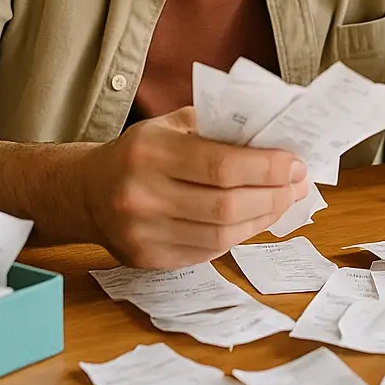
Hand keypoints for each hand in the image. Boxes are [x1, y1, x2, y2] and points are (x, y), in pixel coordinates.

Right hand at [82, 107, 308, 268]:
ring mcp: (142, 232)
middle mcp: (142, 194)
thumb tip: (275, 138)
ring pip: (221, 236)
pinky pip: (206, 253)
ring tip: (282, 202)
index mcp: (150, 152)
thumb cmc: (140, 152)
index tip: (295, 164)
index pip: (222, 165)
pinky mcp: (147, 259)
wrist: (87, 191)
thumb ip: (217, 128)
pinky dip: (237, 236)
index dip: (267, 168)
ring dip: (262, 219)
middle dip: (273, 195)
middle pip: (226, 205)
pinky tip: (253, 220)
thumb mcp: (171, 125)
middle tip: (297, 185)